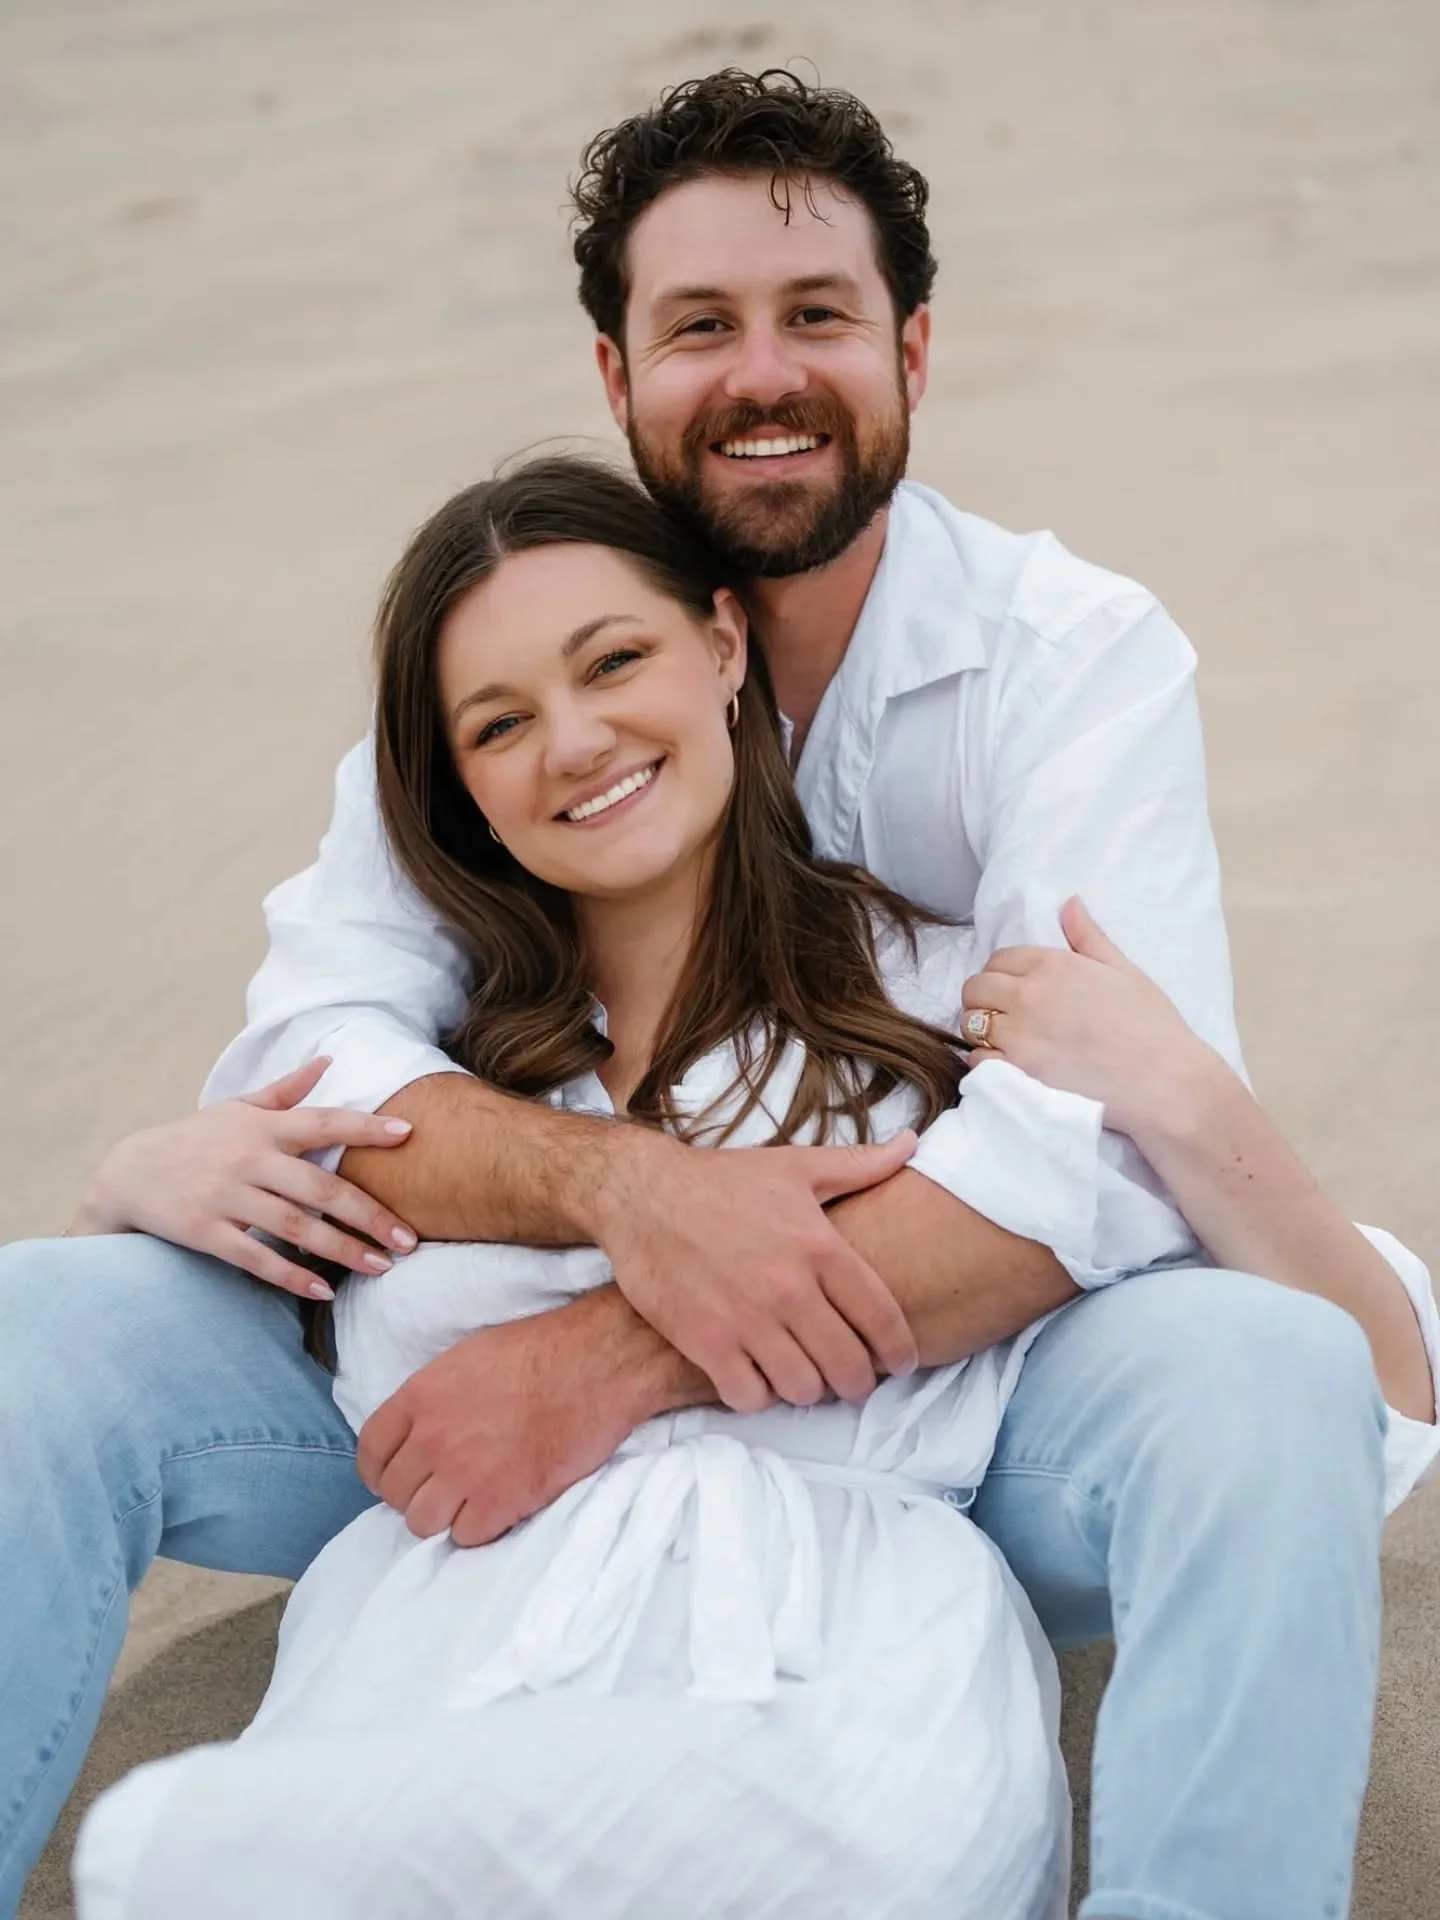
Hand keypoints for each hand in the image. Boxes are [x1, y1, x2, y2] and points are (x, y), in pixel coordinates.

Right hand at [70, 1059, 418, 1298]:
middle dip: (369, 1214)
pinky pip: (255, 1257)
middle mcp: (249, 1159)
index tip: (408, 1133)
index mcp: (263, 1128)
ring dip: (342, 1250)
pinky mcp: (205, 1231)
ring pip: (295, 1226)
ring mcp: (226, 1197)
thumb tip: (327, 1060)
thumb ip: (286, 1091)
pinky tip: (323, 1291)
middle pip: (319, 1187)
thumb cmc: (195, 1138)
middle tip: (410, 1239)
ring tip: (382, 1267)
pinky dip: (290, 1275)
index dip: (365, 1126)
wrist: (127, 1173)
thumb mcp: (236, 1108)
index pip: (323, 1122)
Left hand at [356, 1288, 679, 1545]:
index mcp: (420, 1397)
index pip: (371, 1452)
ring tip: (471, 1501)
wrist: (595, 1366)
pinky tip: (499, 1506)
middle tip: (444, 1488)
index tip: (394, 1478)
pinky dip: (481, 1527)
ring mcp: (464, 1474)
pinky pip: (466, 1537)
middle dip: (416, 1494)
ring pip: (423, 1523)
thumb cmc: (540, 1353)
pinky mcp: (500, 1502)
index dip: (379, 1471)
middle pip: (395, 1494)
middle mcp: (433, 1439)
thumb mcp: (468, 1358)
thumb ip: (433, 1399)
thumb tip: (419, 1433)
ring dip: (445, 1516)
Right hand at [591, 1129, 920, 1413]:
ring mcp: (746, 1320)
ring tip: (803, 1376)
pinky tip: (757, 1377)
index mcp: (820, 1247)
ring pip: (803, 1390)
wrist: (641, 1194)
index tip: (900, 1365)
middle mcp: (789, 1288)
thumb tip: (914, 1143)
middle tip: (851, 1381)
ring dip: (808, 1390)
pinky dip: (758, 1396)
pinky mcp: (705, 1342)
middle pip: (848, 1367)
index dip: (900, 1353)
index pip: (882, 1318)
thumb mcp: (796, 1166)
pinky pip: (750, 1398)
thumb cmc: (721, 1180)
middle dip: (857, 1383)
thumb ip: (860, 1165)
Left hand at [960, 897, 1215, 1136]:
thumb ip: (1088, 936)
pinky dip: (985, 1061)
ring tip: (1005, 1039)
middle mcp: (1029, 994)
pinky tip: (1008, 1064)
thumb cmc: (1151, 1024)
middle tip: (1006, 1015)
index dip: (1002, 974)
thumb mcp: (1123, 970)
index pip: (998, 959)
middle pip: (975, 989)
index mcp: (1052, 964)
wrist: (1163, 1080)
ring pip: (970, 1023)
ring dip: (981, 1030)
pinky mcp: (1017, 1071)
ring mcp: (1020, 1034)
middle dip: (985, 999)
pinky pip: (977, 1059)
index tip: (1015, 989)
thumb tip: (1069, 903)